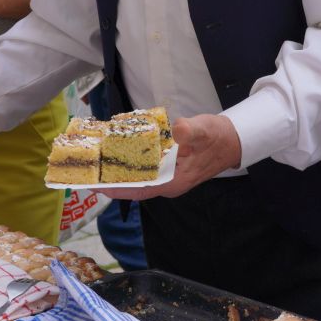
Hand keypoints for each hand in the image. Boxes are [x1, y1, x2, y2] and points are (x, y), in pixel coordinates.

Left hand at [93, 114, 241, 200]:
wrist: (232, 139)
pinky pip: (143, 166)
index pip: (139, 190)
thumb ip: (191, 132)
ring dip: (117, 169)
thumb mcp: (205, 131)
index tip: (95, 186)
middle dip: (111, 178)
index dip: (117, 190)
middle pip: (133, 185)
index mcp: (173, 182)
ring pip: (136, 176)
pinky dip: (129, 159)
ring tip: (95, 159)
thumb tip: (178, 130)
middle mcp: (166, 182)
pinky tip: (116, 148)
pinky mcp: (165, 164)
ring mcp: (166, 174)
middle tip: (87, 169)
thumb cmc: (218, 138)